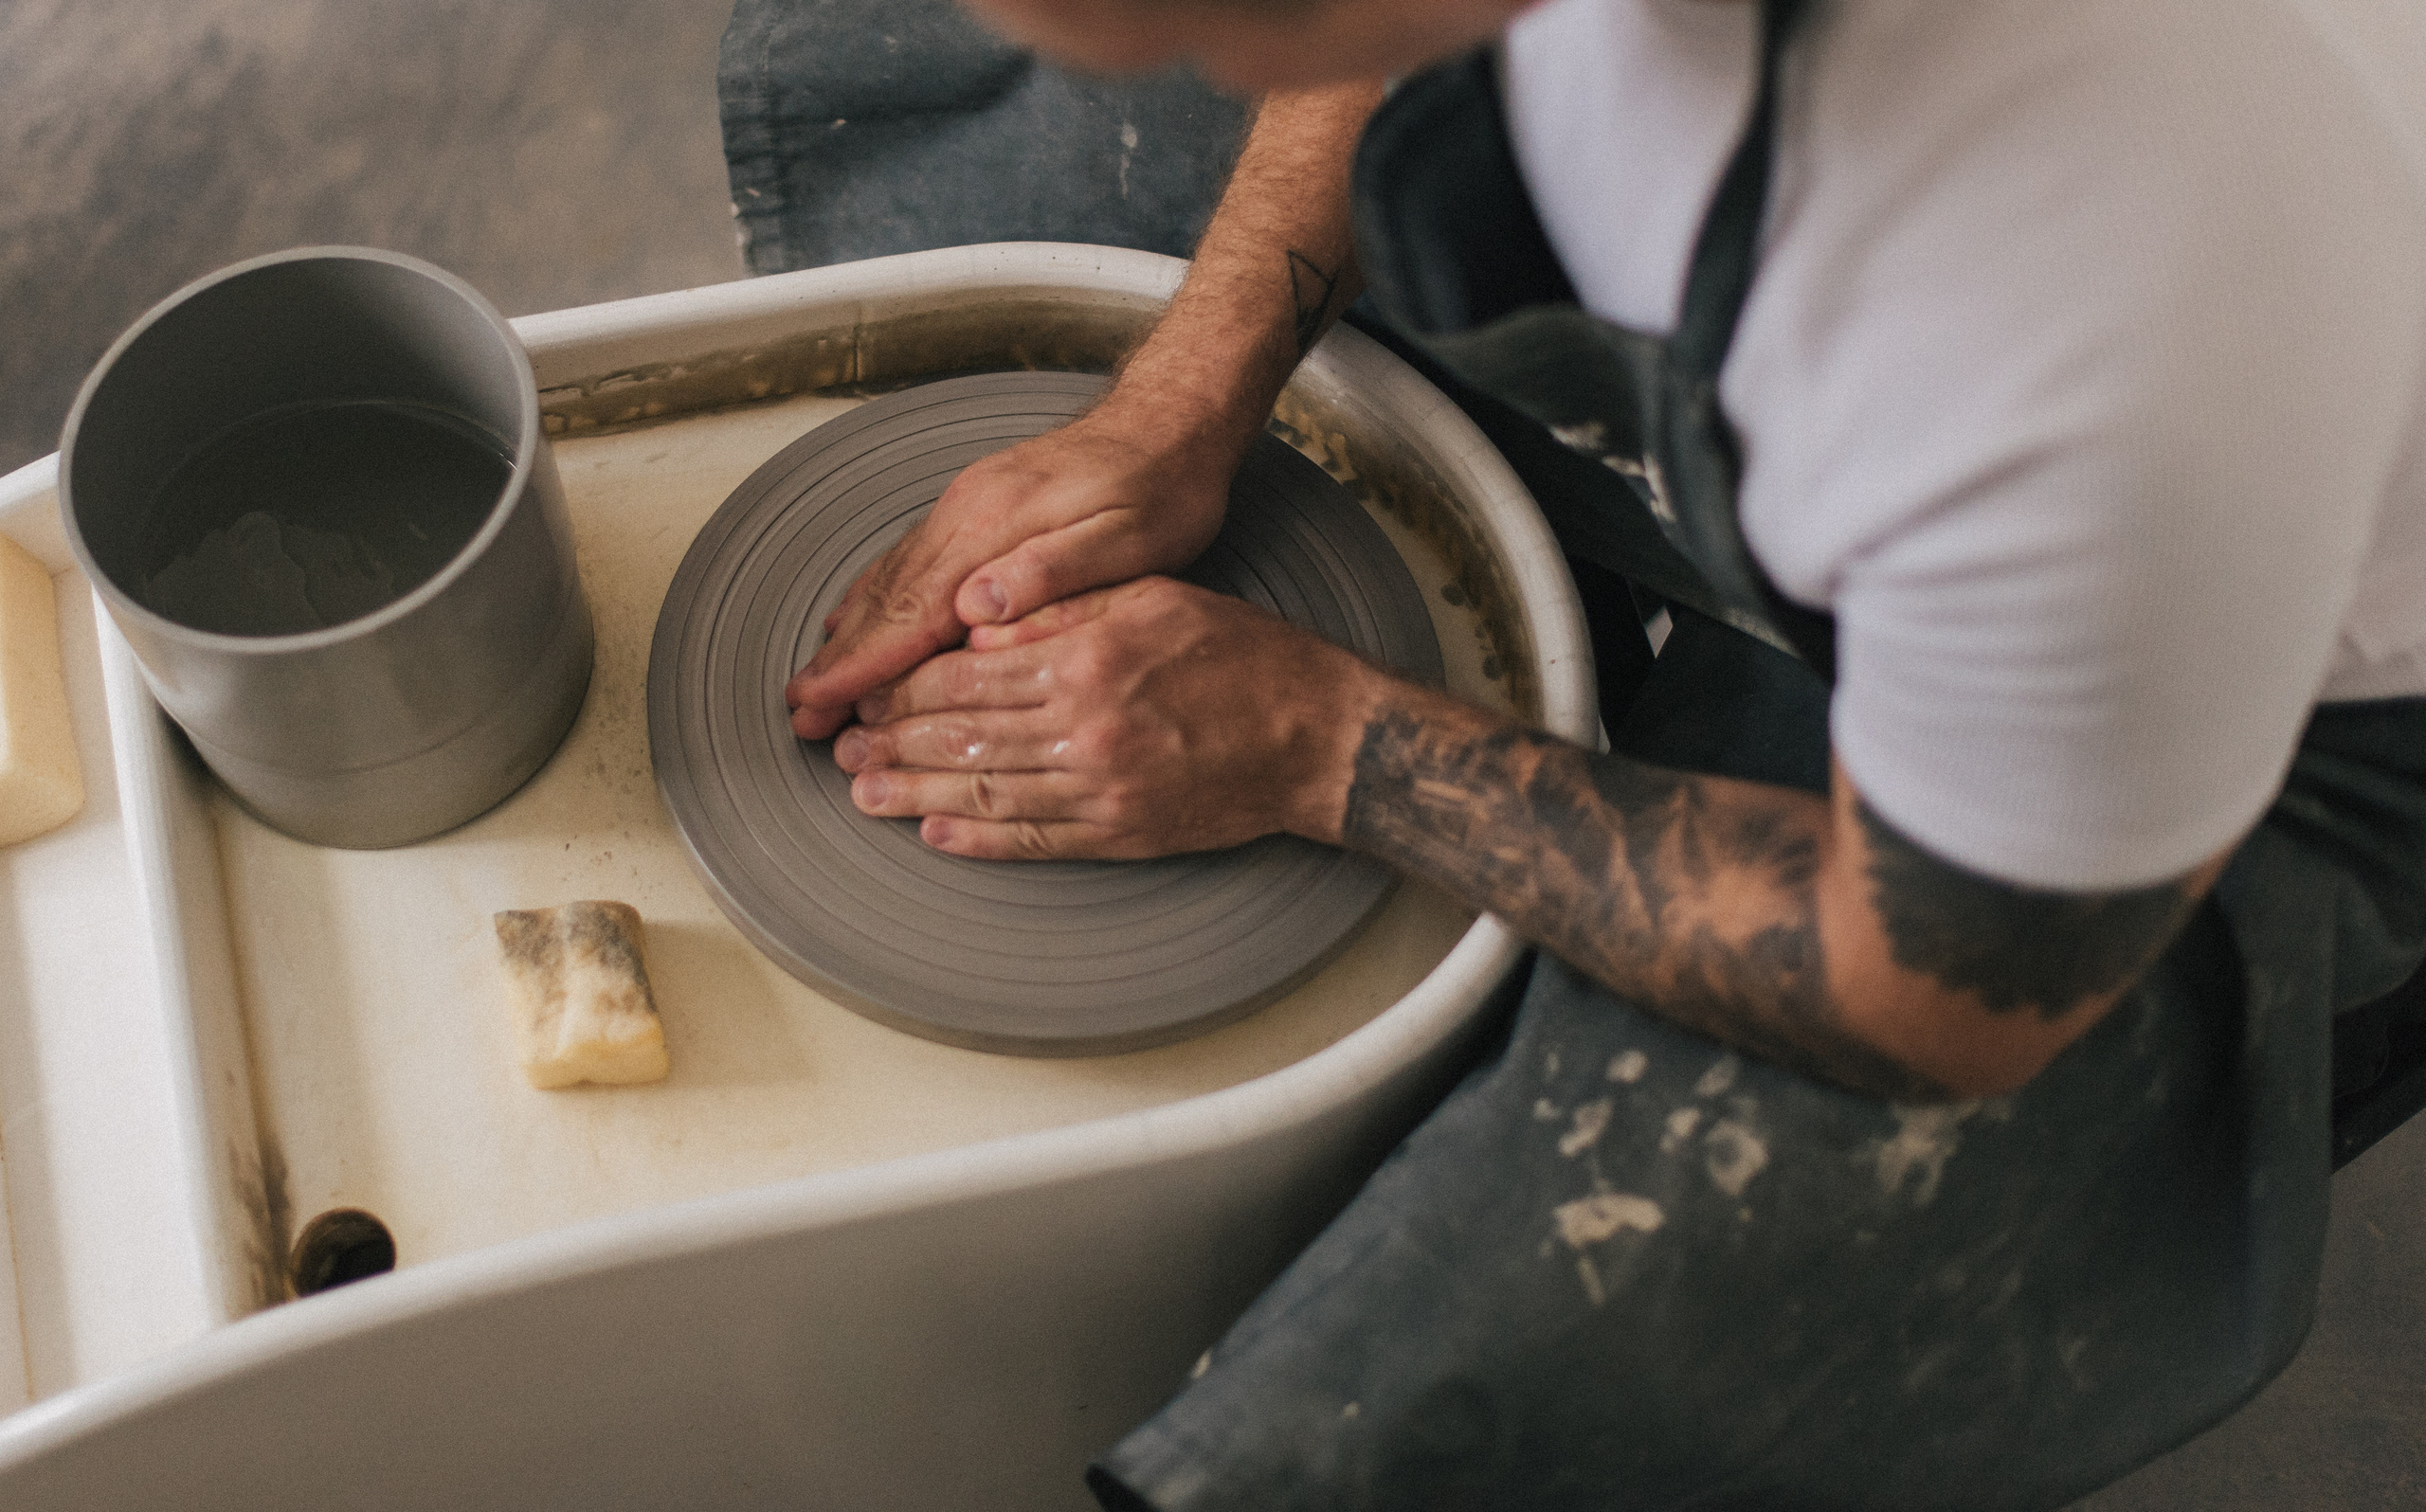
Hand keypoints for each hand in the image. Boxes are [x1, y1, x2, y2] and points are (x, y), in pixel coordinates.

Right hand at [783, 412, 1235, 739]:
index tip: (824, 706)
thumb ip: (1052, 571)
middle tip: (800, 715)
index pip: (913, 611)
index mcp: (997, 528)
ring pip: (890, 579)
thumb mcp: (1129, 536)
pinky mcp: (977, 506)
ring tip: (813, 683)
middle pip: (886, 600)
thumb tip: (977, 607)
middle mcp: (967, 514)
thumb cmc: (1163, 485)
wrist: (1170, 418)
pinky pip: (908, 559)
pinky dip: (873, 596)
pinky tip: (854, 618)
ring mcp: (967, 507)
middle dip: (839, 660)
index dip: (864, 665)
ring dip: (847, 634)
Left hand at [830, 577, 1383, 858]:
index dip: (905, 689)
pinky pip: (1032, 840)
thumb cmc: (1242, 656)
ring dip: (915, 798)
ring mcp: (1100, 789)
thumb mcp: (1153, 597)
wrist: (1316, 737)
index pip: (965, 679)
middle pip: (961, 741)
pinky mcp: (1119, 832)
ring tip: (865, 794)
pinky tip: (936, 836)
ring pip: (984, 795)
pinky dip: (978, 840)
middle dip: (892, 744)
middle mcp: (1084, 729)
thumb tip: (978, 626)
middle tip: (843, 747)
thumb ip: (1063, 607)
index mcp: (1086, 660)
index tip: (866, 692)